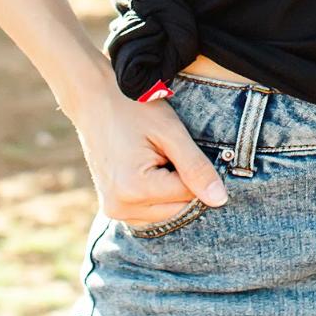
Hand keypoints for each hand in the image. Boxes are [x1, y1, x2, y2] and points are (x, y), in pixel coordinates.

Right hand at [68, 86, 227, 226]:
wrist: (95, 102)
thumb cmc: (135, 110)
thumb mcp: (172, 133)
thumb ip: (197, 168)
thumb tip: (220, 200)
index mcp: (134, 189)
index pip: (190, 195)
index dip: (196, 171)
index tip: (180, 148)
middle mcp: (121, 207)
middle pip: (179, 209)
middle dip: (184, 184)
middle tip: (166, 152)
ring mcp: (115, 211)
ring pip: (167, 213)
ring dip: (172, 190)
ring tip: (156, 159)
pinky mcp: (113, 208)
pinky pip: (151, 212)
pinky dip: (159, 195)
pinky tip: (150, 169)